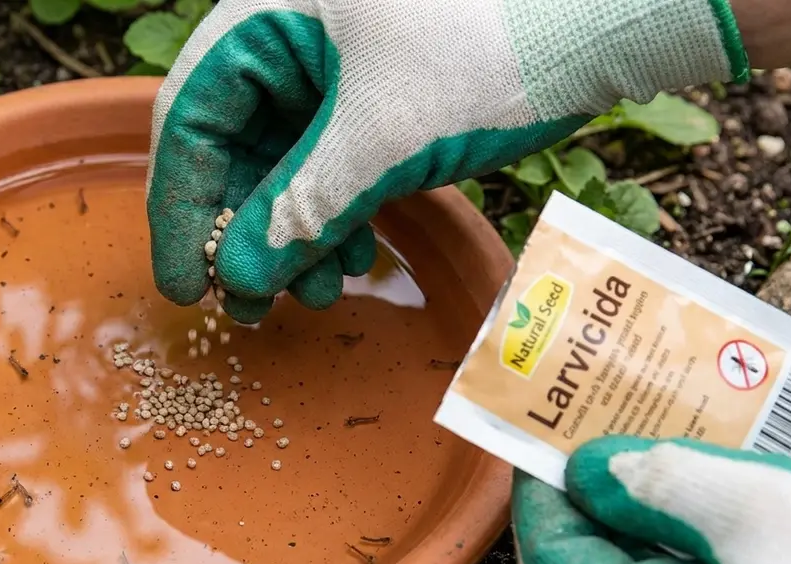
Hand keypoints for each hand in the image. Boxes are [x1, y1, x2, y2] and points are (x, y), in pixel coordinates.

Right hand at [146, 0, 747, 322]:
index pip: (191, 114)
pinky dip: (337, 216)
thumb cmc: (493, 46)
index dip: (181, 205)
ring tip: (316, 295)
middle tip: (252, 308)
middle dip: (245, 233)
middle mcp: (292, 35)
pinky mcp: (381, 93)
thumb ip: (299, 211)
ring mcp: (337, 64)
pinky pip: (334, 162)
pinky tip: (353, 261)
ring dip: (294, 236)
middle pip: (234, 145)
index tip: (184, 284)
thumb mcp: (382, 137)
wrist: (610, 17)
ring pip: (286, 162)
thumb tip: (234, 280)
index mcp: (270, 15)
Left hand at [513, 437, 790, 563]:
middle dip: (596, 498)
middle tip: (606, 429)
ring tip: (662, 452)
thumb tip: (593, 469)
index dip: (541, 495)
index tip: (545, 435)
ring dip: (650, 520)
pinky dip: (691, 549)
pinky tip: (713, 504)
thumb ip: (669, 485)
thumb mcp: (766, 520)